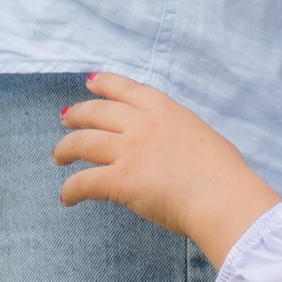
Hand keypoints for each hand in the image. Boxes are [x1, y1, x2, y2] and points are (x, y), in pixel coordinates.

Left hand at [53, 73, 280, 265]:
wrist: (221, 196)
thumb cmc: (224, 172)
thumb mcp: (203, 137)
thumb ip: (181, 135)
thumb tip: (176, 148)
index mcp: (164, 110)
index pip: (125, 89)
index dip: (104, 84)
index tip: (90, 83)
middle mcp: (141, 124)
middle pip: (96, 112)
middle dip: (76, 115)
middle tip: (65, 119)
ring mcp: (128, 150)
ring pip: (82, 143)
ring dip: (64, 149)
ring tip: (58, 157)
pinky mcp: (119, 179)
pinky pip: (84, 182)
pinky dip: (71, 190)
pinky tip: (66, 198)